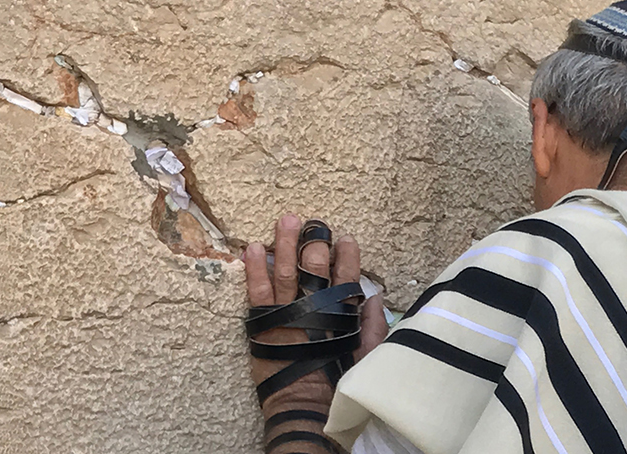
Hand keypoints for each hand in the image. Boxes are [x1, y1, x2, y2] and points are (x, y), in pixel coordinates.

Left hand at [242, 214, 389, 451]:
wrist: (304, 406)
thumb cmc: (337, 382)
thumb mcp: (367, 355)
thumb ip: (373, 325)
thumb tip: (374, 297)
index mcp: (341, 315)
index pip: (346, 277)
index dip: (347, 256)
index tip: (346, 239)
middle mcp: (313, 310)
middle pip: (315, 269)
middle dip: (315, 243)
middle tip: (315, 224)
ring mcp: (286, 313)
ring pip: (285, 271)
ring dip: (285, 243)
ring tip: (286, 220)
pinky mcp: (262, 322)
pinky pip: (256, 290)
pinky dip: (254, 268)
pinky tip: (252, 247)